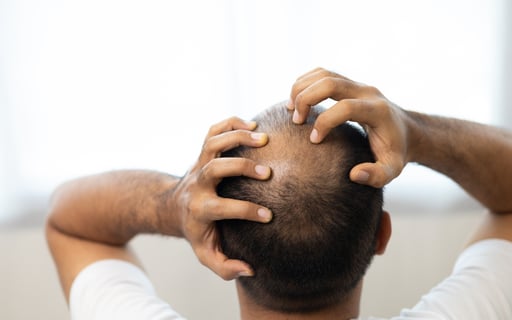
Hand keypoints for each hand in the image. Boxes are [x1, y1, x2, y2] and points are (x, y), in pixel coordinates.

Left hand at [172, 117, 271, 279]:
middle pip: (215, 168)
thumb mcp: (206, 253)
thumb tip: (249, 270)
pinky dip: (231, 123)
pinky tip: (254, 125)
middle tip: (267, 173)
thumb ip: (225, 267)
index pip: (222, 208)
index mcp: (200, 208)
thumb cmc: (197, 231)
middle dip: (241, 168)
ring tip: (265, 138)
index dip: (246, 211)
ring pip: (213, 143)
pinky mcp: (203, 151)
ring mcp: (199, 163)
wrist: (173, 206)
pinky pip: (214, 130)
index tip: (269, 216)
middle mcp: (199, 183)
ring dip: (238, 137)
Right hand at [287, 67, 410, 187]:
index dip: (325, 122)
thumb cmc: (395, 152)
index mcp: (377, 111)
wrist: (406, 131)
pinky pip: (323, 74)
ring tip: (291, 110)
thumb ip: (377, 175)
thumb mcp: (392, 169)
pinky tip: (297, 101)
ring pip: (323, 74)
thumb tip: (354, 174)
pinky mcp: (350, 83)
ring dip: (302, 88)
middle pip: (330, 82)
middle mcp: (367, 92)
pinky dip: (306, 83)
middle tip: (296, 121)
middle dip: (306, 99)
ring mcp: (358, 84)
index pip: (346, 107)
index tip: (314, 140)